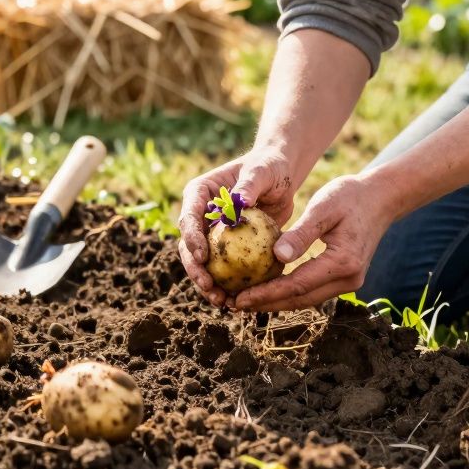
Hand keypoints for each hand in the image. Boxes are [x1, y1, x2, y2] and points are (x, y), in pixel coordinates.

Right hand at [178, 147, 296, 305]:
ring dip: (208, 284)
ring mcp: (211, 233)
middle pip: (189, 246)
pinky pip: (224, 268)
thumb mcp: (262, 171)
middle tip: (210, 287)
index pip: (188, 218)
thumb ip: (249, 184)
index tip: (202, 257)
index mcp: (199, 194)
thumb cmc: (270, 166)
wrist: (280, 176)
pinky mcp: (227, 247)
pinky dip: (228, 285)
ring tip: (222, 301)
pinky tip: (238, 301)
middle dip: (195, 270)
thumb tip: (239, 200)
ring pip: (203, 263)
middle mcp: (200, 215)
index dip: (191, 239)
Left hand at [232, 173, 393, 312]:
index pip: (297, 284)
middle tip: (234, 304)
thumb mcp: (323, 207)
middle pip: (300, 299)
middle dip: (266, 303)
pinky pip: (312, 290)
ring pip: (306, 298)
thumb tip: (276, 257)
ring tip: (245, 301)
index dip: (267, 293)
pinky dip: (289, 292)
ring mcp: (350, 282)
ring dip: (276, 301)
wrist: (381, 198)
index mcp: (343, 262)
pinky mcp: (345, 278)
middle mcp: (349, 279)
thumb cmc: (350, 196)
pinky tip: (267, 289)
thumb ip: (301, 233)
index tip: (240, 298)